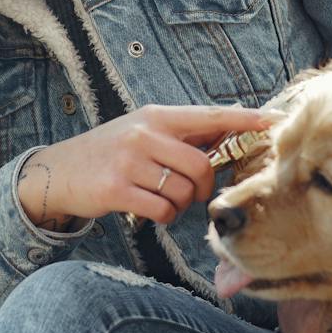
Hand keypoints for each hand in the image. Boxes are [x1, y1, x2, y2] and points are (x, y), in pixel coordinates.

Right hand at [21, 105, 276, 228]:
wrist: (57, 171)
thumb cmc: (110, 152)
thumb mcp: (143, 131)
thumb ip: (181, 136)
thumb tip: (230, 141)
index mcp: (157, 116)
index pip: (211, 116)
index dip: (245, 120)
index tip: (274, 122)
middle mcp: (144, 134)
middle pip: (202, 165)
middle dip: (205, 186)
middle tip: (194, 192)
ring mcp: (129, 161)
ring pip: (183, 192)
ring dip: (180, 204)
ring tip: (162, 198)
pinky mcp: (116, 189)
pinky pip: (162, 210)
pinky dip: (163, 216)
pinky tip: (149, 210)